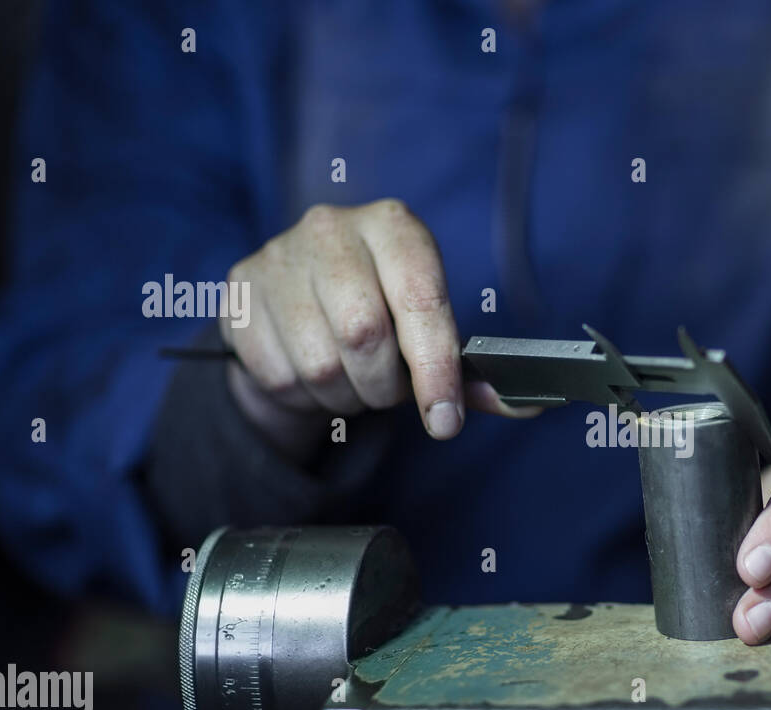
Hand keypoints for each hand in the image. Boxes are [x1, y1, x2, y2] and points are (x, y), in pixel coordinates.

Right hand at [222, 199, 535, 459]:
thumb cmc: (383, 318)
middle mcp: (333, 227)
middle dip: (384, 386)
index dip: (436, 370)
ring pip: (320, 363)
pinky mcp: (238, 289)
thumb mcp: (429, 332)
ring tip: (350, 380)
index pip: (422, 302)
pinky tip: (310, 375)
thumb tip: (531, 406)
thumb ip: (471, 373)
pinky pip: (276, 375)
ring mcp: (277, 254)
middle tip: (387, 389)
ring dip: (344, 395)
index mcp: (395, 227)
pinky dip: (302, 396)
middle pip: (364, 335)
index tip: (444, 421)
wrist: (299, 306)